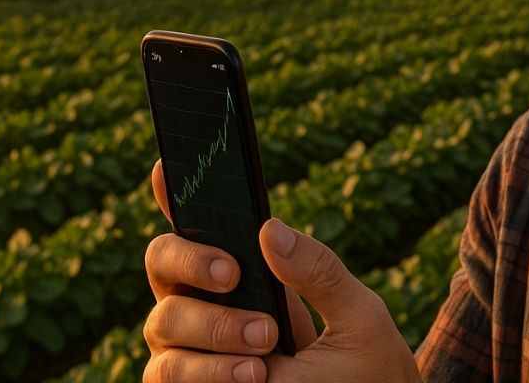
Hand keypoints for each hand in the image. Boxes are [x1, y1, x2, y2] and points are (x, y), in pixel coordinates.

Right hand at [143, 160, 421, 382]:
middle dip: (192, 260)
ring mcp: (190, 350)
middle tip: (233, 275)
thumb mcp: (359, 317)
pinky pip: (165, 374)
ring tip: (266, 346)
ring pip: (161, 322)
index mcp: (247, 274)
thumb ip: (320, 273)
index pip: (202, 226)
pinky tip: (252, 375)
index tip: (170, 165)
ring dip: (212, 327)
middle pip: (162, 261)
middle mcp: (206, 305)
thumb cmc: (367, 372)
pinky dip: (206, 372)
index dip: (176, 194)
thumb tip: (269, 229)